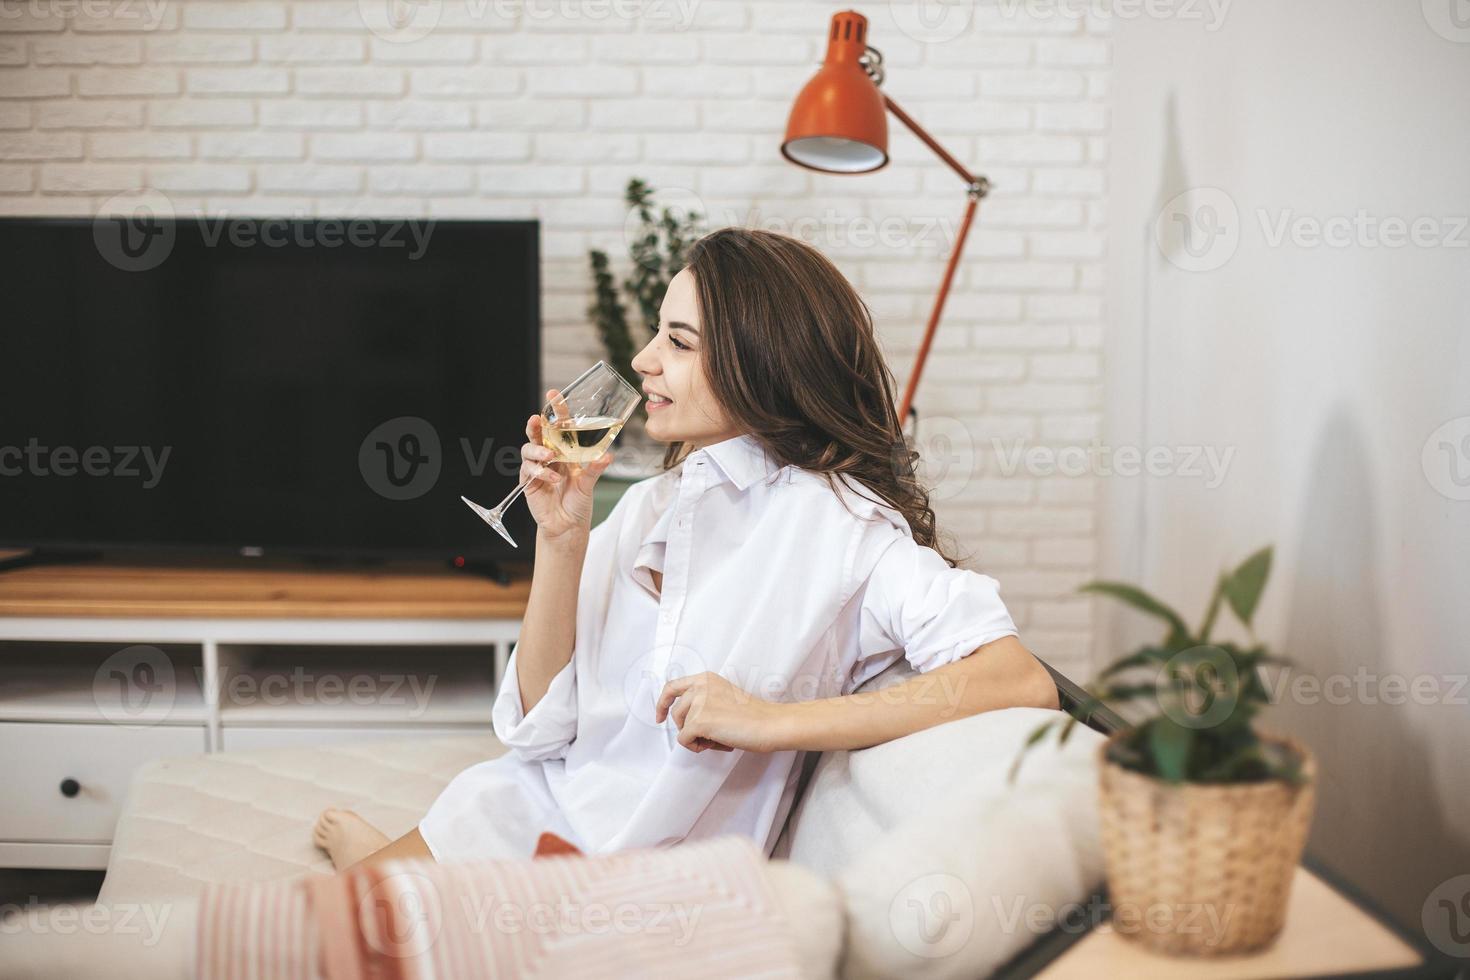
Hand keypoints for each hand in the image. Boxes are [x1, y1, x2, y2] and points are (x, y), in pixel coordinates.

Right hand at [519, 388, 614, 542]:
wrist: (567, 526)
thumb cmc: (577, 502)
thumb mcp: (588, 483)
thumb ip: (594, 469)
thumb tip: (608, 456)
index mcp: (563, 450)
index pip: (558, 425)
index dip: (555, 410)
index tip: (554, 394)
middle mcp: (548, 455)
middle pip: (537, 433)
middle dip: (536, 423)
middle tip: (538, 418)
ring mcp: (537, 468)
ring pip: (529, 449)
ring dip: (538, 449)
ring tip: (551, 456)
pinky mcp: (529, 482)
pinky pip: (529, 470)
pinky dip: (541, 472)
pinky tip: (552, 479)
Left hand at [655, 672, 790, 753]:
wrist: (769, 724)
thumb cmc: (753, 715)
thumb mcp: (723, 697)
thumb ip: (703, 700)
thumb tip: (684, 720)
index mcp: (705, 678)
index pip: (672, 687)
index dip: (662, 704)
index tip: (660, 717)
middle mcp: (699, 686)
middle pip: (676, 714)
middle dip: (688, 728)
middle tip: (712, 734)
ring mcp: (698, 702)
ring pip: (682, 728)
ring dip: (698, 738)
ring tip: (721, 736)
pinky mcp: (699, 721)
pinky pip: (685, 741)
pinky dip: (698, 747)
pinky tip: (719, 743)